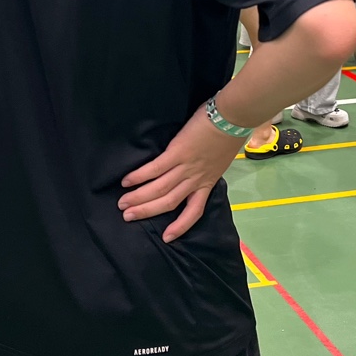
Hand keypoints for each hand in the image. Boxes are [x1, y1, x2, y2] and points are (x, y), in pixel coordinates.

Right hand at [119, 107, 242, 241]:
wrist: (232, 118)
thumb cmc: (229, 134)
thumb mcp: (222, 159)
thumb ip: (209, 167)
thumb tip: (198, 168)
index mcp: (208, 182)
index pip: (194, 212)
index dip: (180, 226)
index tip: (167, 237)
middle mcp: (195, 179)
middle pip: (169, 202)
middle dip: (147, 211)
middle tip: (128, 217)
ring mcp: (186, 167)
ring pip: (160, 189)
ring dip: (139, 197)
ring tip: (123, 203)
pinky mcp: (177, 152)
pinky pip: (155, 169)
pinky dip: (140, 176)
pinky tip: (126, 181)